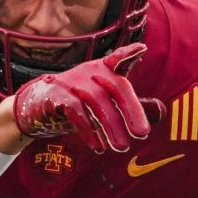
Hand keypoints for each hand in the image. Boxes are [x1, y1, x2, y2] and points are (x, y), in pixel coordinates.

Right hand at [12, 42, 164, 152]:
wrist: (35, 109)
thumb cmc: (76, 104)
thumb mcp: (104, 104)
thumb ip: (131, 106)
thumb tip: (162, 110)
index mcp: (102, 70)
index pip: (117, 59)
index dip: (128, 54)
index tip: (141, 49)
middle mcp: (88, 72)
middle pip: (116, 88)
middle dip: (131, 111)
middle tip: (142, 135)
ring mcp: (71, 82)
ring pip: (98, 104)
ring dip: (111, 128)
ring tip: (122, 148)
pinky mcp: (55, 96)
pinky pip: (75, 112)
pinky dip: (88, 130)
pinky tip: (98, 147)